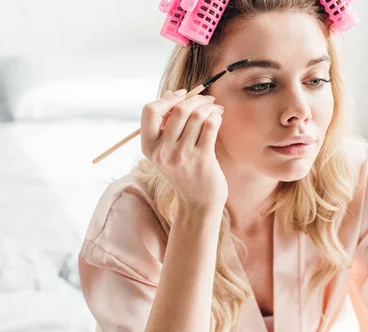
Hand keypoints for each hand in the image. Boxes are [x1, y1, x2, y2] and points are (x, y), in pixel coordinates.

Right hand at [140, 89, 227, 209]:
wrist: (199, 201)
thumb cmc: (185, 171)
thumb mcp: (167, 151)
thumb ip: (167, 125)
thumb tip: (174, 94)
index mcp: (149, 147)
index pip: (149, 111)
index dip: (167, 99)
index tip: (182, 95)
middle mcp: (162, 151)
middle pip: (178, 110)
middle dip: (196, 99)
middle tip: (207, 100)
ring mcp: (182, 155)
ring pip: (197, 115)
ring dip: (209, 107)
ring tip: (215, 108)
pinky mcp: (201, 158)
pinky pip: (210, 125)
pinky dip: (216, 116)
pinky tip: (218, 117)